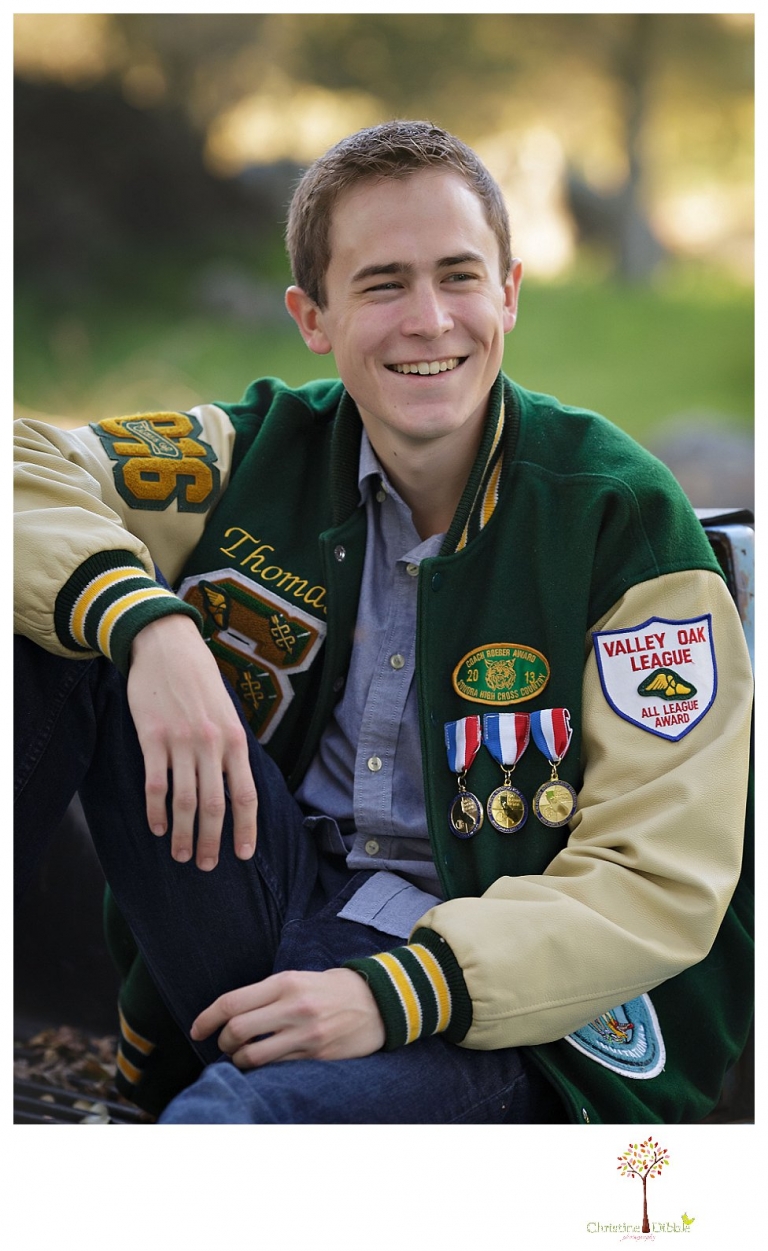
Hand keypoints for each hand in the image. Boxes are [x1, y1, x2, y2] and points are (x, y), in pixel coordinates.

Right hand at [127, 615, 256, 868]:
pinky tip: (158, 828)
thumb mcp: (227, 710)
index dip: (246, 829)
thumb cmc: (200, 679)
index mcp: (235, 739)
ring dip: (183, 835)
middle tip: (206, 866)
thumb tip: (236, 785)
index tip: (243, 855)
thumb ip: (231, 747)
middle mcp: (211, 744)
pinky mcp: (151, 738)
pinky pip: (155, 785)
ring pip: (184, 801)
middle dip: (212, 842)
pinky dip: (156, 811)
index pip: (246, 795)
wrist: (167, 645)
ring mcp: (180, 742)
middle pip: (214, 806)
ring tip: (181, 856)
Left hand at [191, 968, 386, 1065]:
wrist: (380, 1001)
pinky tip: (265, 1063)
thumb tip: (234, 1013)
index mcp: (285, 982)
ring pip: (252, 1056)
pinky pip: (277, 1068)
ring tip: (243, 1055)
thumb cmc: (334, 988)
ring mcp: (305, 1034)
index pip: (231, 1002)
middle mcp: (293, 1007)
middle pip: (236, 1030)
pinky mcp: (317, 1055)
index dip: (206, 1019)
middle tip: (224, 1043)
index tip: (197, 1030)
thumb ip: (268, 993)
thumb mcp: (300, 978)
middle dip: (222, 1042)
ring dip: (239, 1060)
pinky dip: (263, 1069)